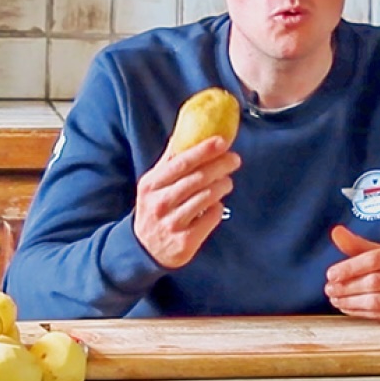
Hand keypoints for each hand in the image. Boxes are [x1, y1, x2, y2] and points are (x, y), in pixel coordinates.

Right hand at [133, 136, 240, 269]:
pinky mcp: (185, 241)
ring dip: (222, 186)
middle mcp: (160, 203)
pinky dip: (217, 208)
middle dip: (220, 166)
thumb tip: (184, 132)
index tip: (222, 141)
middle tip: (234, 159)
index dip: (204, 150)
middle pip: (197, 179)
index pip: (181, 162)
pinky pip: (210, 217)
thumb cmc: (154, 208)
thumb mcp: (153, 184)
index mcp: (151, 185)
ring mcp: (172, 223)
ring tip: (227, 182)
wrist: (144, 248)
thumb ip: (169, 161)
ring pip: (206, 197)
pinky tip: (216, 204)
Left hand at [326, 224, 379, 325]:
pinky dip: (361, 312)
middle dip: (347, 287)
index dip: (350, 267)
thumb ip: (360, 245)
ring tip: (335, 298)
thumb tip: (336, 232)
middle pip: (374, 282)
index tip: (331, 274)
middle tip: (329, 289)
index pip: (375, 259)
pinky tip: (348, 308)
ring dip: (351, 302)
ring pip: (377, 301)